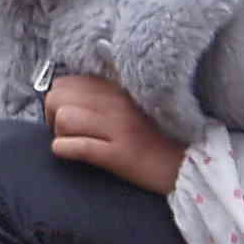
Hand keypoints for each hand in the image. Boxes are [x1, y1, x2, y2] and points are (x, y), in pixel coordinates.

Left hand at [43, 74, 184, 194]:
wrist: (192, 164)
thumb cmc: (161, 136)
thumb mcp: (136, 104)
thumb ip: (110, 91)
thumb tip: (79, 80)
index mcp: (119, 89)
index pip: (67, 82)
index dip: (59, 100)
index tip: (68, 115)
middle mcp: (117, 104)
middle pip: (58, 97)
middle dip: (51, 116)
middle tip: (64, 131)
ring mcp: (119, 128)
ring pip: (64, 118)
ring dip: (59, 133)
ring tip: (70, 142)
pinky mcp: (121, 155)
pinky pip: (78, 147)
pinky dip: (65, 150)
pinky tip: (70, 153)